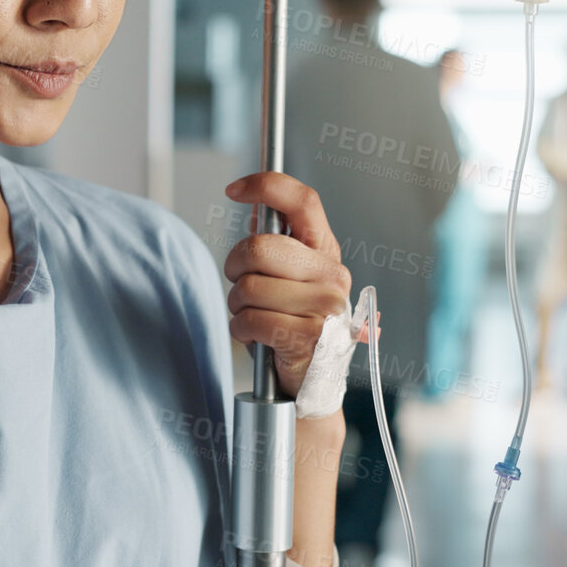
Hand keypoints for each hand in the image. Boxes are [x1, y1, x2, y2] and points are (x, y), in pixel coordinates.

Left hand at [221, 172, 352, 401]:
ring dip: (237, 304)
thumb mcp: (289, 278)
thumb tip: (258, 205)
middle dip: (235, 267)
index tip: (234, 189)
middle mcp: (332, 274)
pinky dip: (241, 330)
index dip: (265, 185)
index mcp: (326, 251)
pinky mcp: (309, 336)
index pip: (302, 200)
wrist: (310, 380)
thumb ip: (278, 241)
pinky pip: (250, 320)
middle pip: (259, 246)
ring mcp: (325, 305)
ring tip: (253, 315)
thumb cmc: (293, 323)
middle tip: (241, 284)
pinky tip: (256, 336)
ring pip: (248, 286)